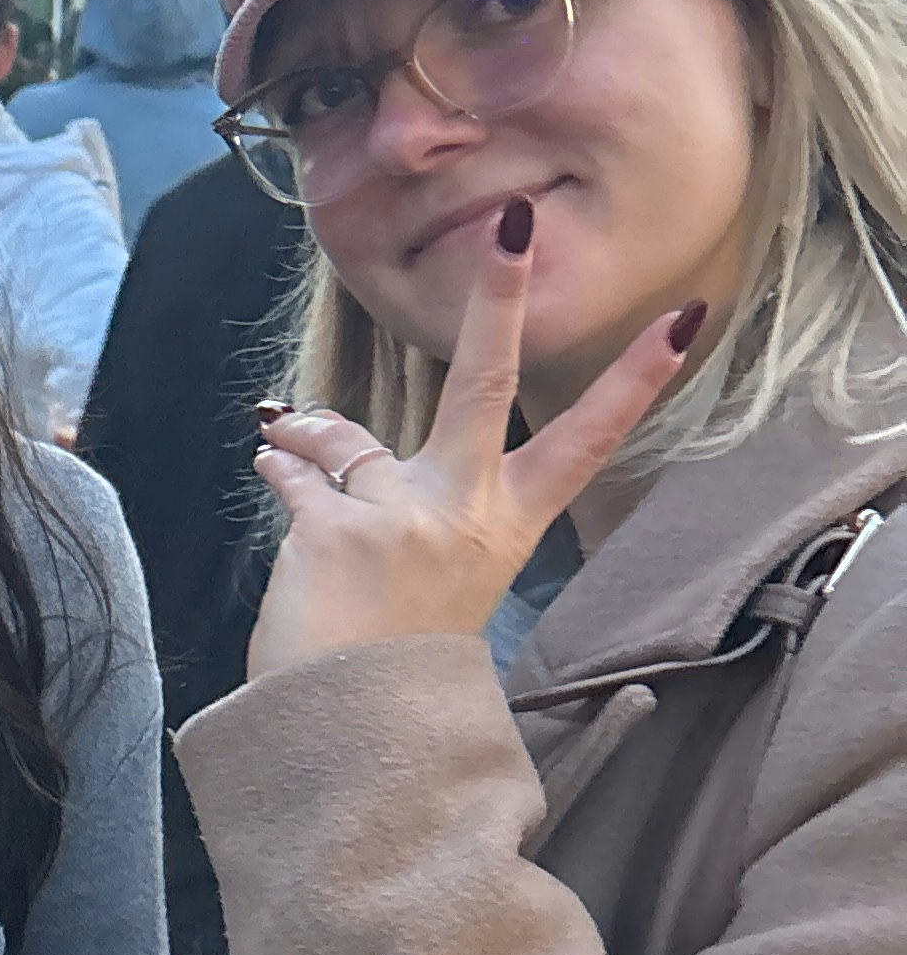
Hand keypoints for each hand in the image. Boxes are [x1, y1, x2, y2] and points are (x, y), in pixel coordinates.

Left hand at [249, 204, 706, 677]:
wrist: (350, 737)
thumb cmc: (387, 653)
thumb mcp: (421, 567)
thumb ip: (391, 489)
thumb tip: (303, 425)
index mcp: (506, 527)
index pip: (587, 441)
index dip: (636, 379)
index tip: (684, 318)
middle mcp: (467, 515)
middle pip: (486, 384)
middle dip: (499, 298)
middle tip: (511, 217)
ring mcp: (407, 519)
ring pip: (347, 435)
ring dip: (311, 435)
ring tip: (287, 449)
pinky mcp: (341, 530)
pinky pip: (297, 472)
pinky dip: (279, 469)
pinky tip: (271, 473)